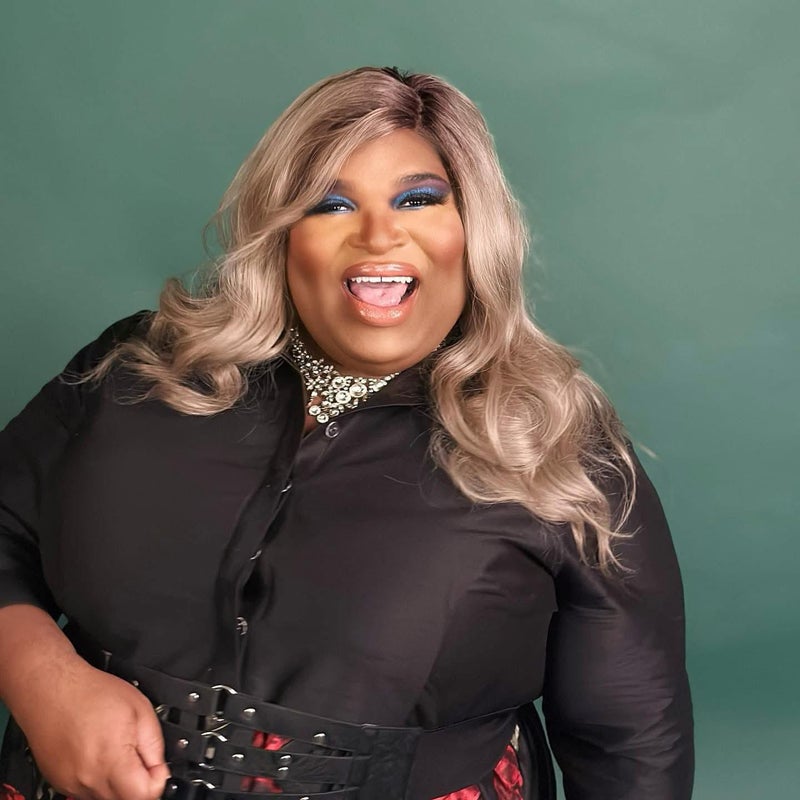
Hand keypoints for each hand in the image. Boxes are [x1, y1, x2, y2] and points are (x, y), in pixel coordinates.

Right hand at [13, 654, 168, 799]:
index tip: (157, 766)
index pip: (143, 795)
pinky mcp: (60, 782)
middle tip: (138, 755)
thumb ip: (155, 745)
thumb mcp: (140, 709)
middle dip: (138, 782)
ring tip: (114, 749)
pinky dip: (98, 778)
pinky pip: (87, 791)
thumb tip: (160, 769)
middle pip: (125, 799)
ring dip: (118, 782)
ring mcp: (71, 784)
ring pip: (106, 797)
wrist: (52, 689)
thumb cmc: (92, 693)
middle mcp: (88, 779)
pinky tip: (97, 753)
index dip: (157, 780)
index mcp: (111, 761)